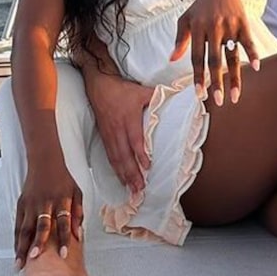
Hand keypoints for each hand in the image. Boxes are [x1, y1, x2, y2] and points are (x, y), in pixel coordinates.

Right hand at [14, 162, 82, 269]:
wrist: (45, 161)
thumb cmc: (62, 178)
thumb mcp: (77, 192)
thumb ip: (78, 213)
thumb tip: (79, 233)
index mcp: (62, 200)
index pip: (64, 222)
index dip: (64, 238)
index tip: (63, 253)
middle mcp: (45, 202)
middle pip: (41, 225)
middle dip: (38, 243)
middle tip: (35, 258)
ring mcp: (31, 204)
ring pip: (26, 227)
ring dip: (23, 246)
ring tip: (21, 262)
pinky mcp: (21, 204)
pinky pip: (18, 225)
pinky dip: (17, 240)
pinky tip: (17, 251)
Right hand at [85, 73, 152, 192]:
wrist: (98, 86)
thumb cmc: (121, 89)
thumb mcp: (141, 91)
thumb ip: (158, 96)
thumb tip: (178, 94)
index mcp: (129, 119)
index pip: (135, 140)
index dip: (141, 155)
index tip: (148, 167)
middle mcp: (118, 130)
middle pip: (124, 155)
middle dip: (132, 173)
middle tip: (139, 188)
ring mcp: (110, 135)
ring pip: (116, 159)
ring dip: (124, 175)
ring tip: (131, 189)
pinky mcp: (104, 137)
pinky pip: (109, 156)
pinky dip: (115, 169)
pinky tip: (121, 178)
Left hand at [171, 0, 258, 105]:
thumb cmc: (200, 6)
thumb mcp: (185, 19)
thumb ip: (180, 40)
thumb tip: (172, 60)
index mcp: (197, 29)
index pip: (197, 58)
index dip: (198, 77)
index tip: (200, 95)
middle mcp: (213, 28)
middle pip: (215, 61)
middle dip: (217, 82)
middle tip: (218, 101)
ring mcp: (229, 26)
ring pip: (232, 56)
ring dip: (235, 77)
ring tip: (235, 96)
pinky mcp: (243, 23)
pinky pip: (248, 41)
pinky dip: (253, 53)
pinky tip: (257, 67)